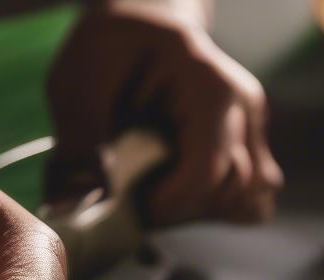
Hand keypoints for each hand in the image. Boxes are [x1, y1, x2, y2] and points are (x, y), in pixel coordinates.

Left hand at [46, 2, 282, 225]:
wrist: (142, 23)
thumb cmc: (110, 48)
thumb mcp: (79, 83)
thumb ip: (78, 145)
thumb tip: (71, 204)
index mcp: (208, 87)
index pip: (206, 173)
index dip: (166, 204)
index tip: (132, 205)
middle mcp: (242, 107)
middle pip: (229, 190)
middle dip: (178, 210)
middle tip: (136, 200)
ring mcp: (252, 127)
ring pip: (245, 199)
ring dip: (197, 212)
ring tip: (157, 193)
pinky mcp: (250, 146)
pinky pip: (250, 198)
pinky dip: (214, 208)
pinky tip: (181, 198)